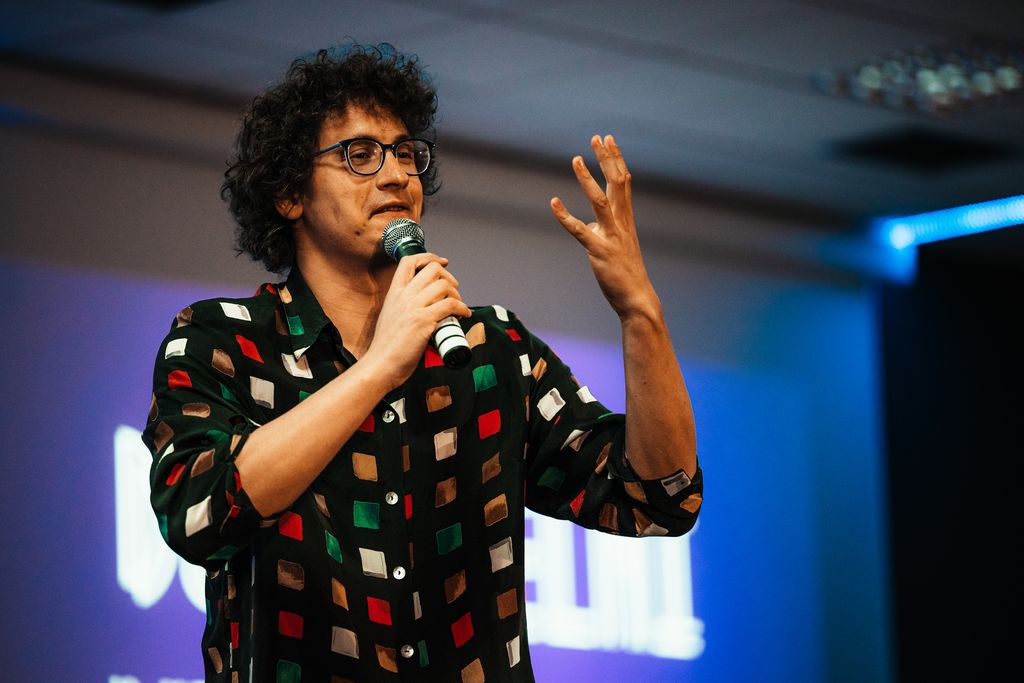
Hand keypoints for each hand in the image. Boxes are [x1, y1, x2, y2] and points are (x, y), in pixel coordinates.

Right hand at [365, 252, 470, 388]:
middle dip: (449, 277)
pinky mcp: (424, 321)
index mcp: (394, 293)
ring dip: (457, 295)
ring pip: (444, 285)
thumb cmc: (386, 346)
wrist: (380, 364)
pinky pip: (450, 305)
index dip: (429, 257)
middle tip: (454, 292)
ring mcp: (414, 307)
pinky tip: (463, 315)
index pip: (409, 261)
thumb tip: (425, 304)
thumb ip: (404, 306)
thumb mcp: (391, 316)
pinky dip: (462, 308)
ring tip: (459, 306)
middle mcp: (404, 296)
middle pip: (432, 269)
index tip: (442, 262)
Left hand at [550, 135, 658, 319]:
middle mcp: (621, 223)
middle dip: (607, 159)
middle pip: (616, 183)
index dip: (615, 159)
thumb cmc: (626, 273)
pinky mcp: (599, 251)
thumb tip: (587, 224)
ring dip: (588, 179)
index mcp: (626, 220)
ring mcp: (611, 236)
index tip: (608, 140)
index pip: (623, 182)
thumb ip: (604, 230)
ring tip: (576, 159)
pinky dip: (565, 216)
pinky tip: (554, 202)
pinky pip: (579, 230)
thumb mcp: (618, 245)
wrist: (637, 299)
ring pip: (601, 201)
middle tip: (598, 137)